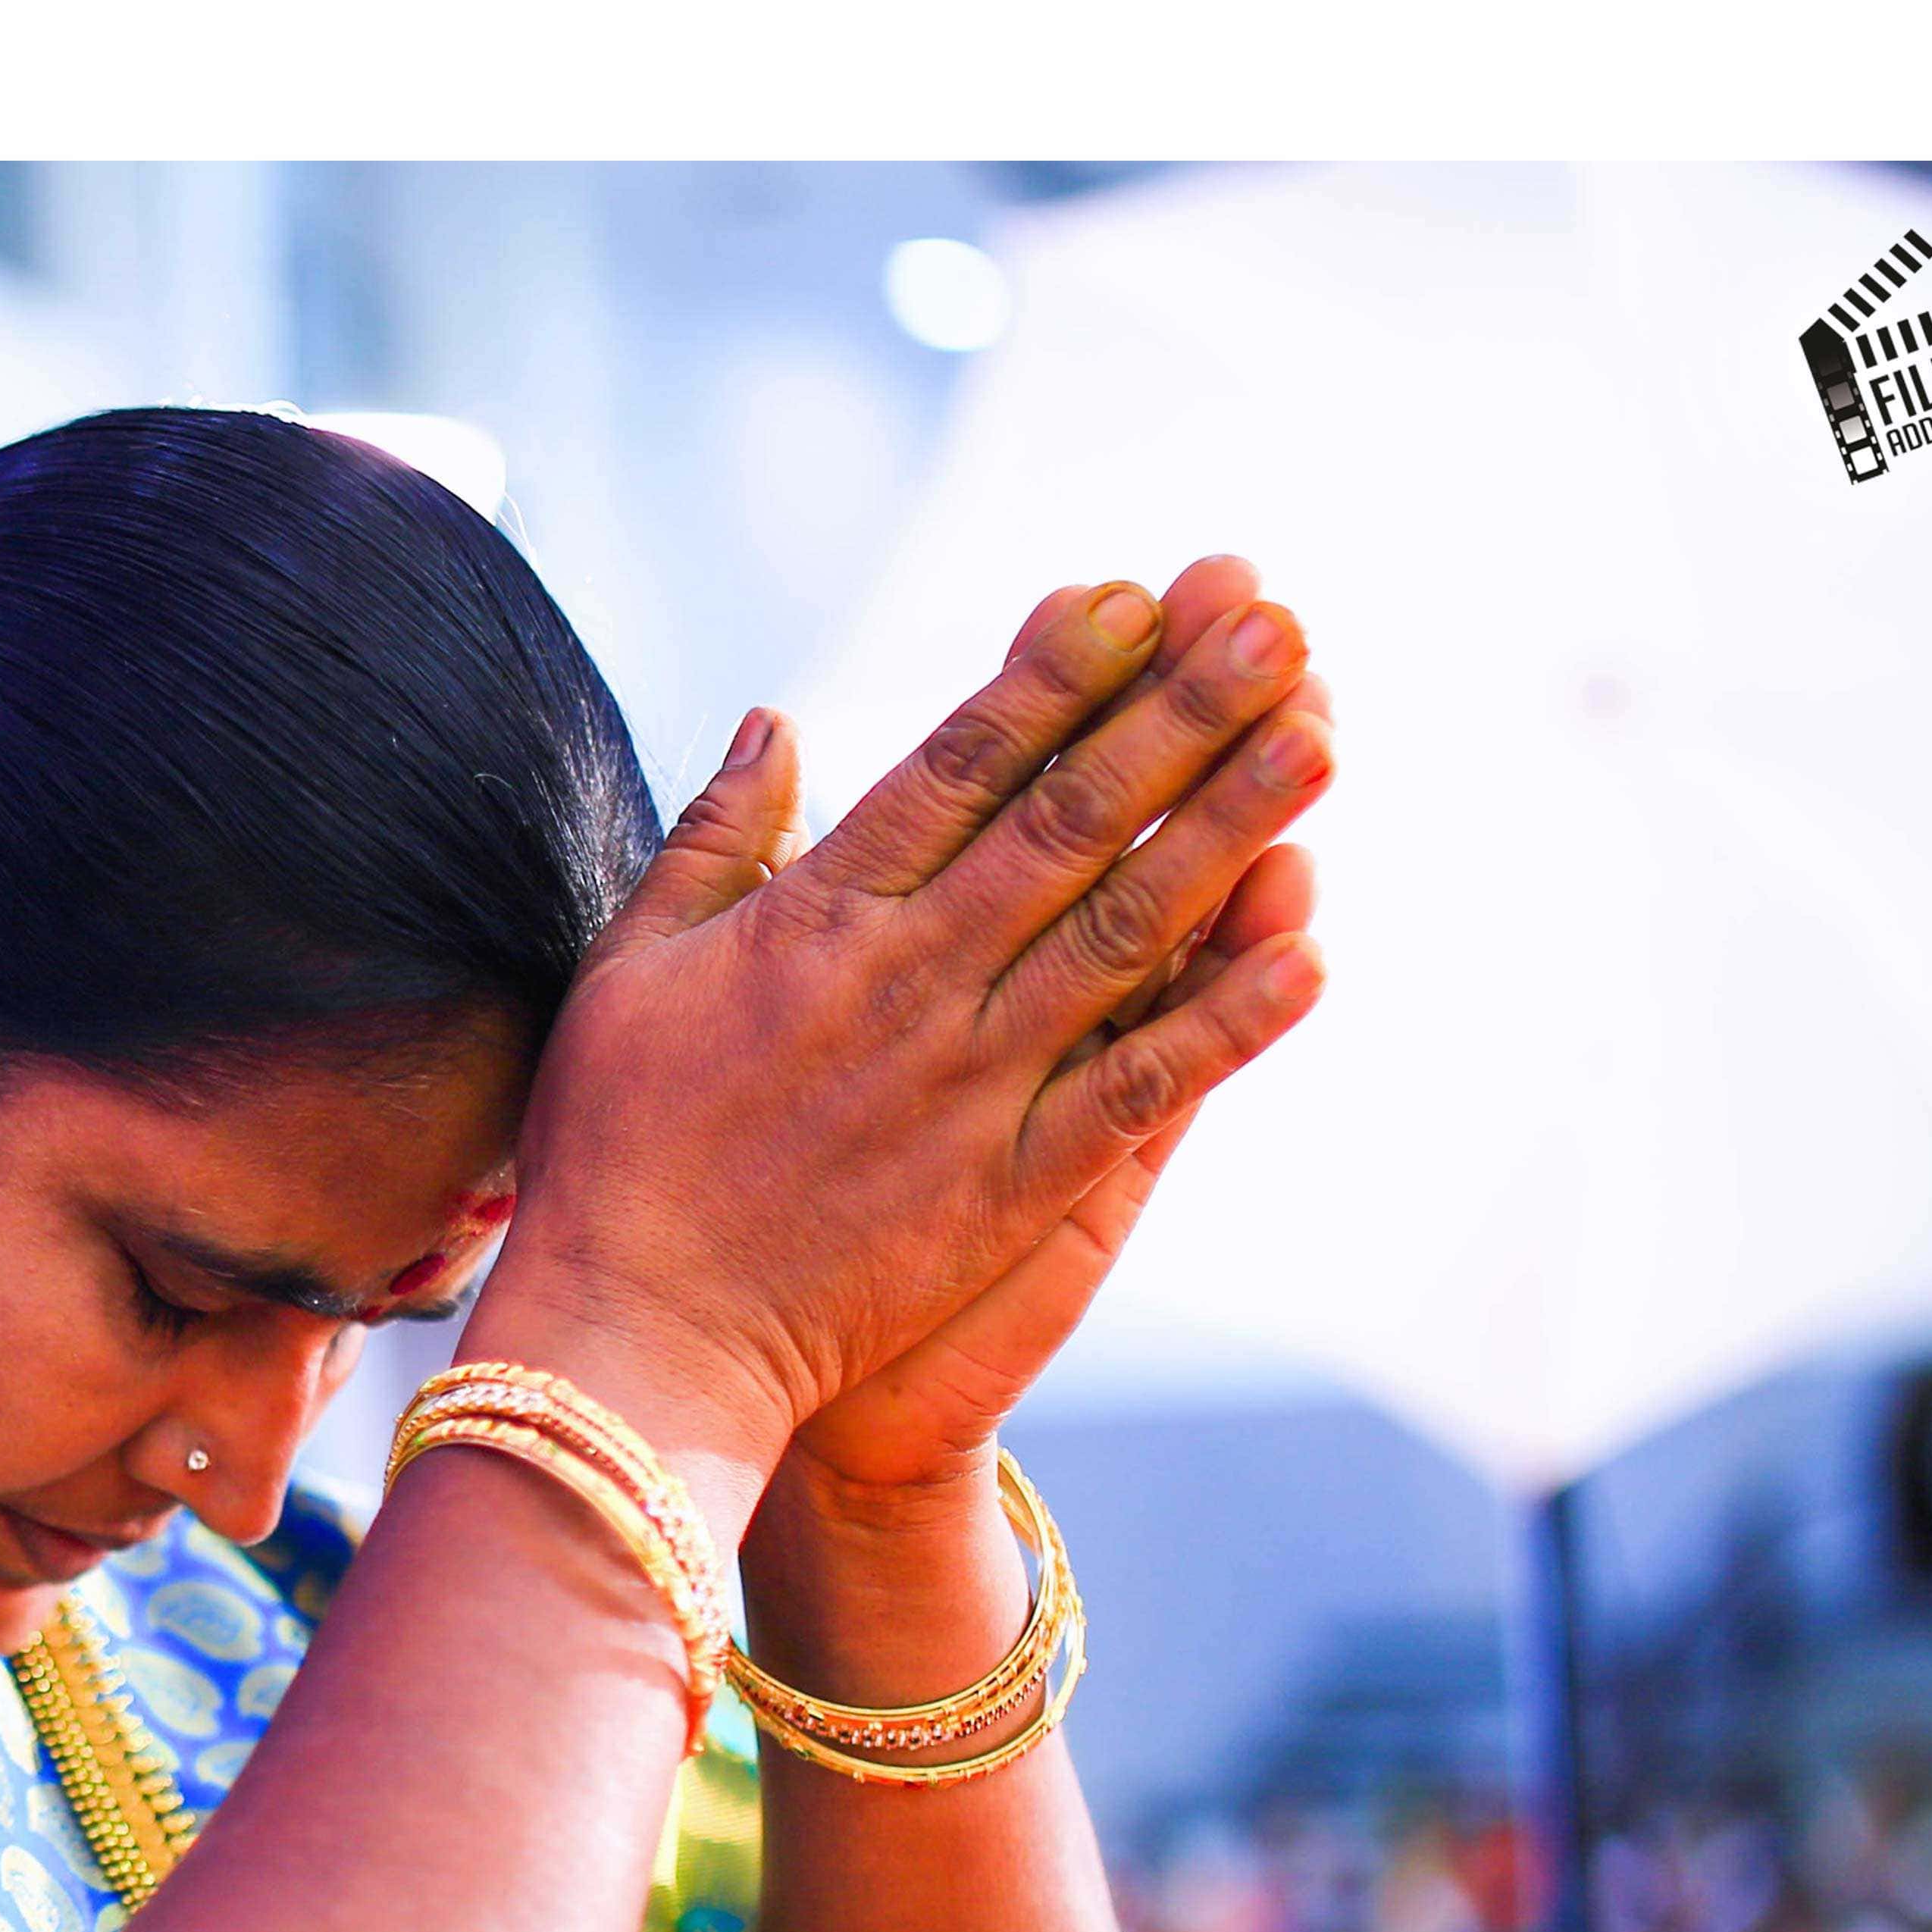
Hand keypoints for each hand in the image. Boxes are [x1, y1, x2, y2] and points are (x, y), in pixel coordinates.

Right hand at [488, 557, 1334, 1482]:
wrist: (636, 1338)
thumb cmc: (612, 1150)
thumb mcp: (632, 966)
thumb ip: (715, 838)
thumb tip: (781, 719)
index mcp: (814, 919)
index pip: (958, 765)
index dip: (1054, 673)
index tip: (1137, 593)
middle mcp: (907, 982)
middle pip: (1068, 821)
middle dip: (1177, 714)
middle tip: (1274, 623)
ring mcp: (968, 1083)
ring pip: (1124, 934)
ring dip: (1230, 831)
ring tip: (1320, 738)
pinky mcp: (1007, 1187)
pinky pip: (1135, 1088)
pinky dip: (1222, 1022)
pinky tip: (1307, 951)